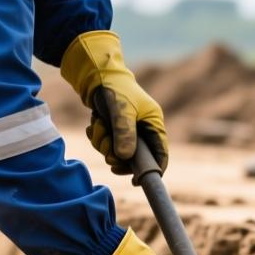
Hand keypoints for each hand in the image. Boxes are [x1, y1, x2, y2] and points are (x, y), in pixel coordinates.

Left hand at [61, 31, 168, 174]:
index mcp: (154, 124)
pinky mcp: (115, 128)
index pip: (160, 154)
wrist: (94, 73)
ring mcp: (129, 129)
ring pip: (117, 151)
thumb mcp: (120, 111)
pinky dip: (98, 137)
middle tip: (107, 154)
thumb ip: (124, 134)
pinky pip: (107, 143)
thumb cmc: (113, 88)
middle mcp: (144, 128)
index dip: (151, 170)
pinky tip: (95, 124)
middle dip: (118, 155)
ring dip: (104, 144)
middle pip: (135, 157)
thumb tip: (125, 158)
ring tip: (98, 127)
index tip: (135, 181)